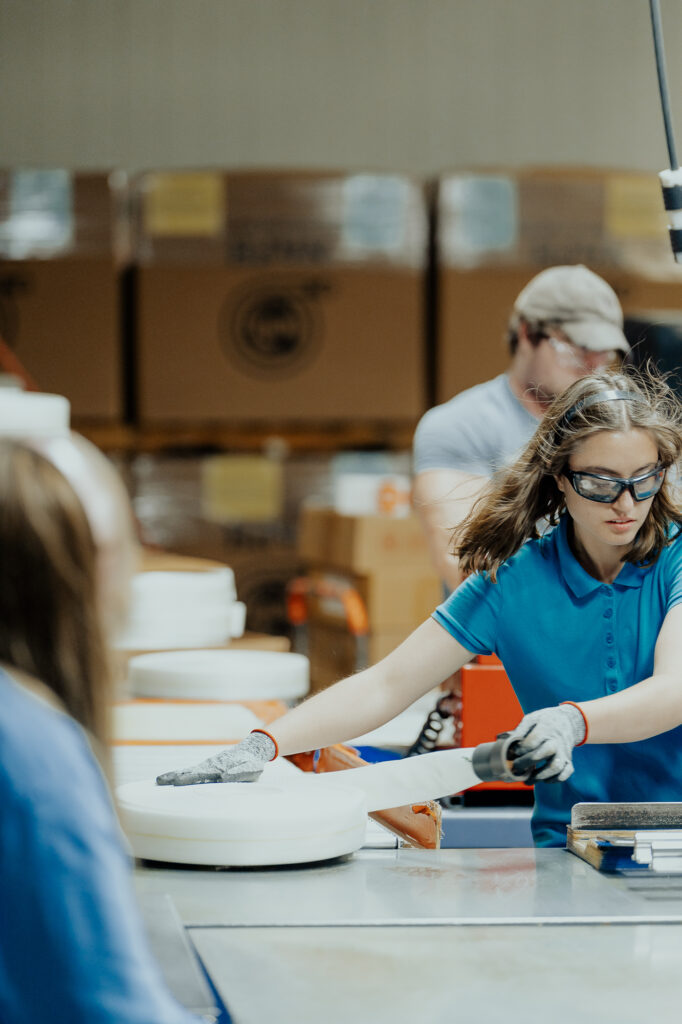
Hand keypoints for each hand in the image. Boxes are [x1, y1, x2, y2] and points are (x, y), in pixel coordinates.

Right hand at [155, 730, 276, 786]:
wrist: (252, 749)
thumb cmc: (253, 763)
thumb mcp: (251, 769)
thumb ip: (239, 773)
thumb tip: (223, 776)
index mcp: (220, 768)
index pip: (202, 774)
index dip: (189, 778)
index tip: (177, 782)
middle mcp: (211, 766)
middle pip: (190, 772)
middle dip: (175, 776)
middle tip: (159, 781)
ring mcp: (208, 766)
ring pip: (189, 771)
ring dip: (174, 775)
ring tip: (159, 780)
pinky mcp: (208, 767)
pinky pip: (192, 771)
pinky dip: (180, 774)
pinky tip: (171, 779)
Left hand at [506, 704, 585, 782]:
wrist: (567, 721)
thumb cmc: (545, 721)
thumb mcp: (532, 719)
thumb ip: (520, 730)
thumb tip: (508, 742)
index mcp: (545, 729)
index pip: (533, 741)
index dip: (521, 749)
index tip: (514, 752)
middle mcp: (556, 741)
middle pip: (544, 754)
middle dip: (528, 762)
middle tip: (517, 767)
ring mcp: (564, 752)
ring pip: (556, 767)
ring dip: (540, 776)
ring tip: (528, 780)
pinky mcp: (569, 760)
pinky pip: (566, 773)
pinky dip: (556, 779)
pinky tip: (545, 779)